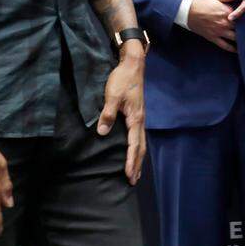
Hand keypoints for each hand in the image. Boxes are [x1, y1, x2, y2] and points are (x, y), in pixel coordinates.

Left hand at [97, 47, 145, 184]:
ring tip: (135, 171)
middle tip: (133, 180)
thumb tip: (102, 133)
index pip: (134, 145)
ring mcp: (140, 117)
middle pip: (141, 147)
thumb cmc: (122, 79)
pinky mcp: (136, 113)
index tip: (128, 175)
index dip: (130, 161)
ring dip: (138, 158)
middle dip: (137, 164)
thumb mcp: (112, 96)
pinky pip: (138, 135)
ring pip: (141, 142)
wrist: (133, 65)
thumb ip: (108, 114)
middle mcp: (140, 120)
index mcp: (135, 118)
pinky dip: (137, 147)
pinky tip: (133, 150)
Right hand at [187, 0, 236, 51]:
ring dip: (241, 39)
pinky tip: (238, 50)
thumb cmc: (200, 0)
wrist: (187, 9)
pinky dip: (232, 49)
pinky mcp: (212, 37)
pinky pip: (225, 45)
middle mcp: (225, 22)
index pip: (241, 15)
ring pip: (235, 38)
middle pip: (241, 28)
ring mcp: (219, 31)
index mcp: (227, 11)